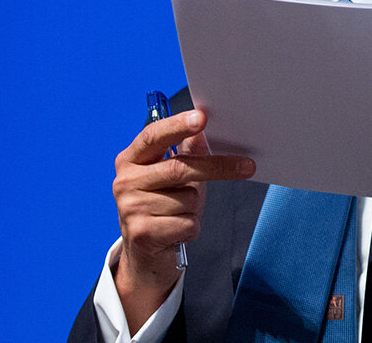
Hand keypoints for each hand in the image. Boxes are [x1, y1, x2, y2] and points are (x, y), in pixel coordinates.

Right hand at [112, 109, 254, 331]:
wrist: (145, 254)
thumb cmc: (163, 207)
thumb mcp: (175, 176)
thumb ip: (186, 152)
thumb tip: (204, 130)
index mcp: (131, 160)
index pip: (153, 136)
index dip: (177, 125)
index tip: (202, 117)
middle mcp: (125, 181)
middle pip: (179, 167)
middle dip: (217, 167)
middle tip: (247, 166)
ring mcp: (130, 208)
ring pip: (188, 199)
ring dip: (195, 208)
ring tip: (179, 215)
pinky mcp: (142, 233)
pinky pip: (187, 223)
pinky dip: (192, 228)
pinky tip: (177, 231)